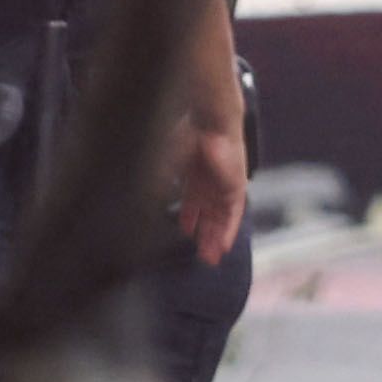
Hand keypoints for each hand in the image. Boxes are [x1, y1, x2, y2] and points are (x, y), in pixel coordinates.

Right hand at [172, 121, 250, 264]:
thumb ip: (162, 181)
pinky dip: (228, 230)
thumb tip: (144, 197)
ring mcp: (224, 186)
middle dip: (205, 235)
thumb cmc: (188, 138)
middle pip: (209, 214)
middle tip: (201, 255)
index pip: (194, 202)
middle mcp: (211, 184)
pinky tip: (224, 245)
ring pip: (221, 218)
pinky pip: (233, 214)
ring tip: (210, 257)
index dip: (190, 217)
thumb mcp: (169, 163)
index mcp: (195, 176)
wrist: (211, 124)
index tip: (186, 231)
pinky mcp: (237, 188)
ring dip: (216, 237)